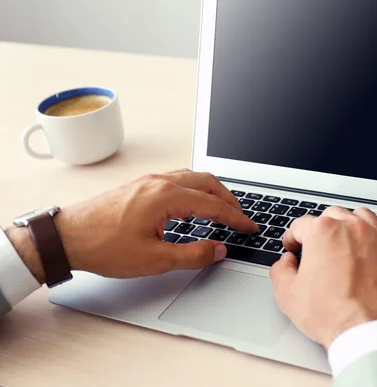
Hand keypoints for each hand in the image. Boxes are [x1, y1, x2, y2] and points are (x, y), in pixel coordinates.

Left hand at [7, 169, 256, 282]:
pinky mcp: (140, 185)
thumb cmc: (103, 246)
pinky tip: (192, 204)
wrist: (67, 236)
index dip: (236, 218)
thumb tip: (217, 250)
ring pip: (193, 177)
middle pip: (208, 182)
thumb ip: (192, 255)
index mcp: (167, 197)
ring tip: (222, 209)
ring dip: (213, 191)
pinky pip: (178, 179)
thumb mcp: (153, 260)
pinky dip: (195, 189)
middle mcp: (160, 182)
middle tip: (240, 217)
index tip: (249, 228)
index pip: (214, 205)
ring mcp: (149, 181)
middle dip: (229, 199)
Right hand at [270, 206, 376, 348]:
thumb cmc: (336, 315)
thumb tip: (285, 263)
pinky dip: (375, 237)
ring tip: (344, 243)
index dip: (293, 237)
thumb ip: (281, 271)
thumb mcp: (288, 296)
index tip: (293, 245)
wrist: (373, 333)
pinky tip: (370, 251)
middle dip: (321, 228)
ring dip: (349, 226)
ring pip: (360, 217)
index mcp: (323, 232)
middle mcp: (351, 228)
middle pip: (332, 215)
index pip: (302, 224)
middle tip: (317, 246)